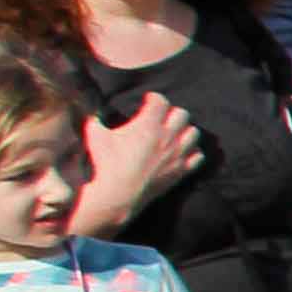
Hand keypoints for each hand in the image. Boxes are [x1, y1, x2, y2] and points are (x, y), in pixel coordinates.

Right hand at [80, 95, 204, 229]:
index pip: (160, 101)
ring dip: (185, 130)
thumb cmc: (106, 163)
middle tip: (163, 117)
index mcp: (148, 124)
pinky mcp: (181, 170)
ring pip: (194, 133)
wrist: (119, 193)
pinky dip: (193, 152)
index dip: (154, 98)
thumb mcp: (96, 137)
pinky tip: (183, 152)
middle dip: (172, 113)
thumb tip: (93, 117)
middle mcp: (167, 136)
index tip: (149, 100)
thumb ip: (96, 122)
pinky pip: (198, 156)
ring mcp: (177, 154)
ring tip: (175, 133)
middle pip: (182, 114)